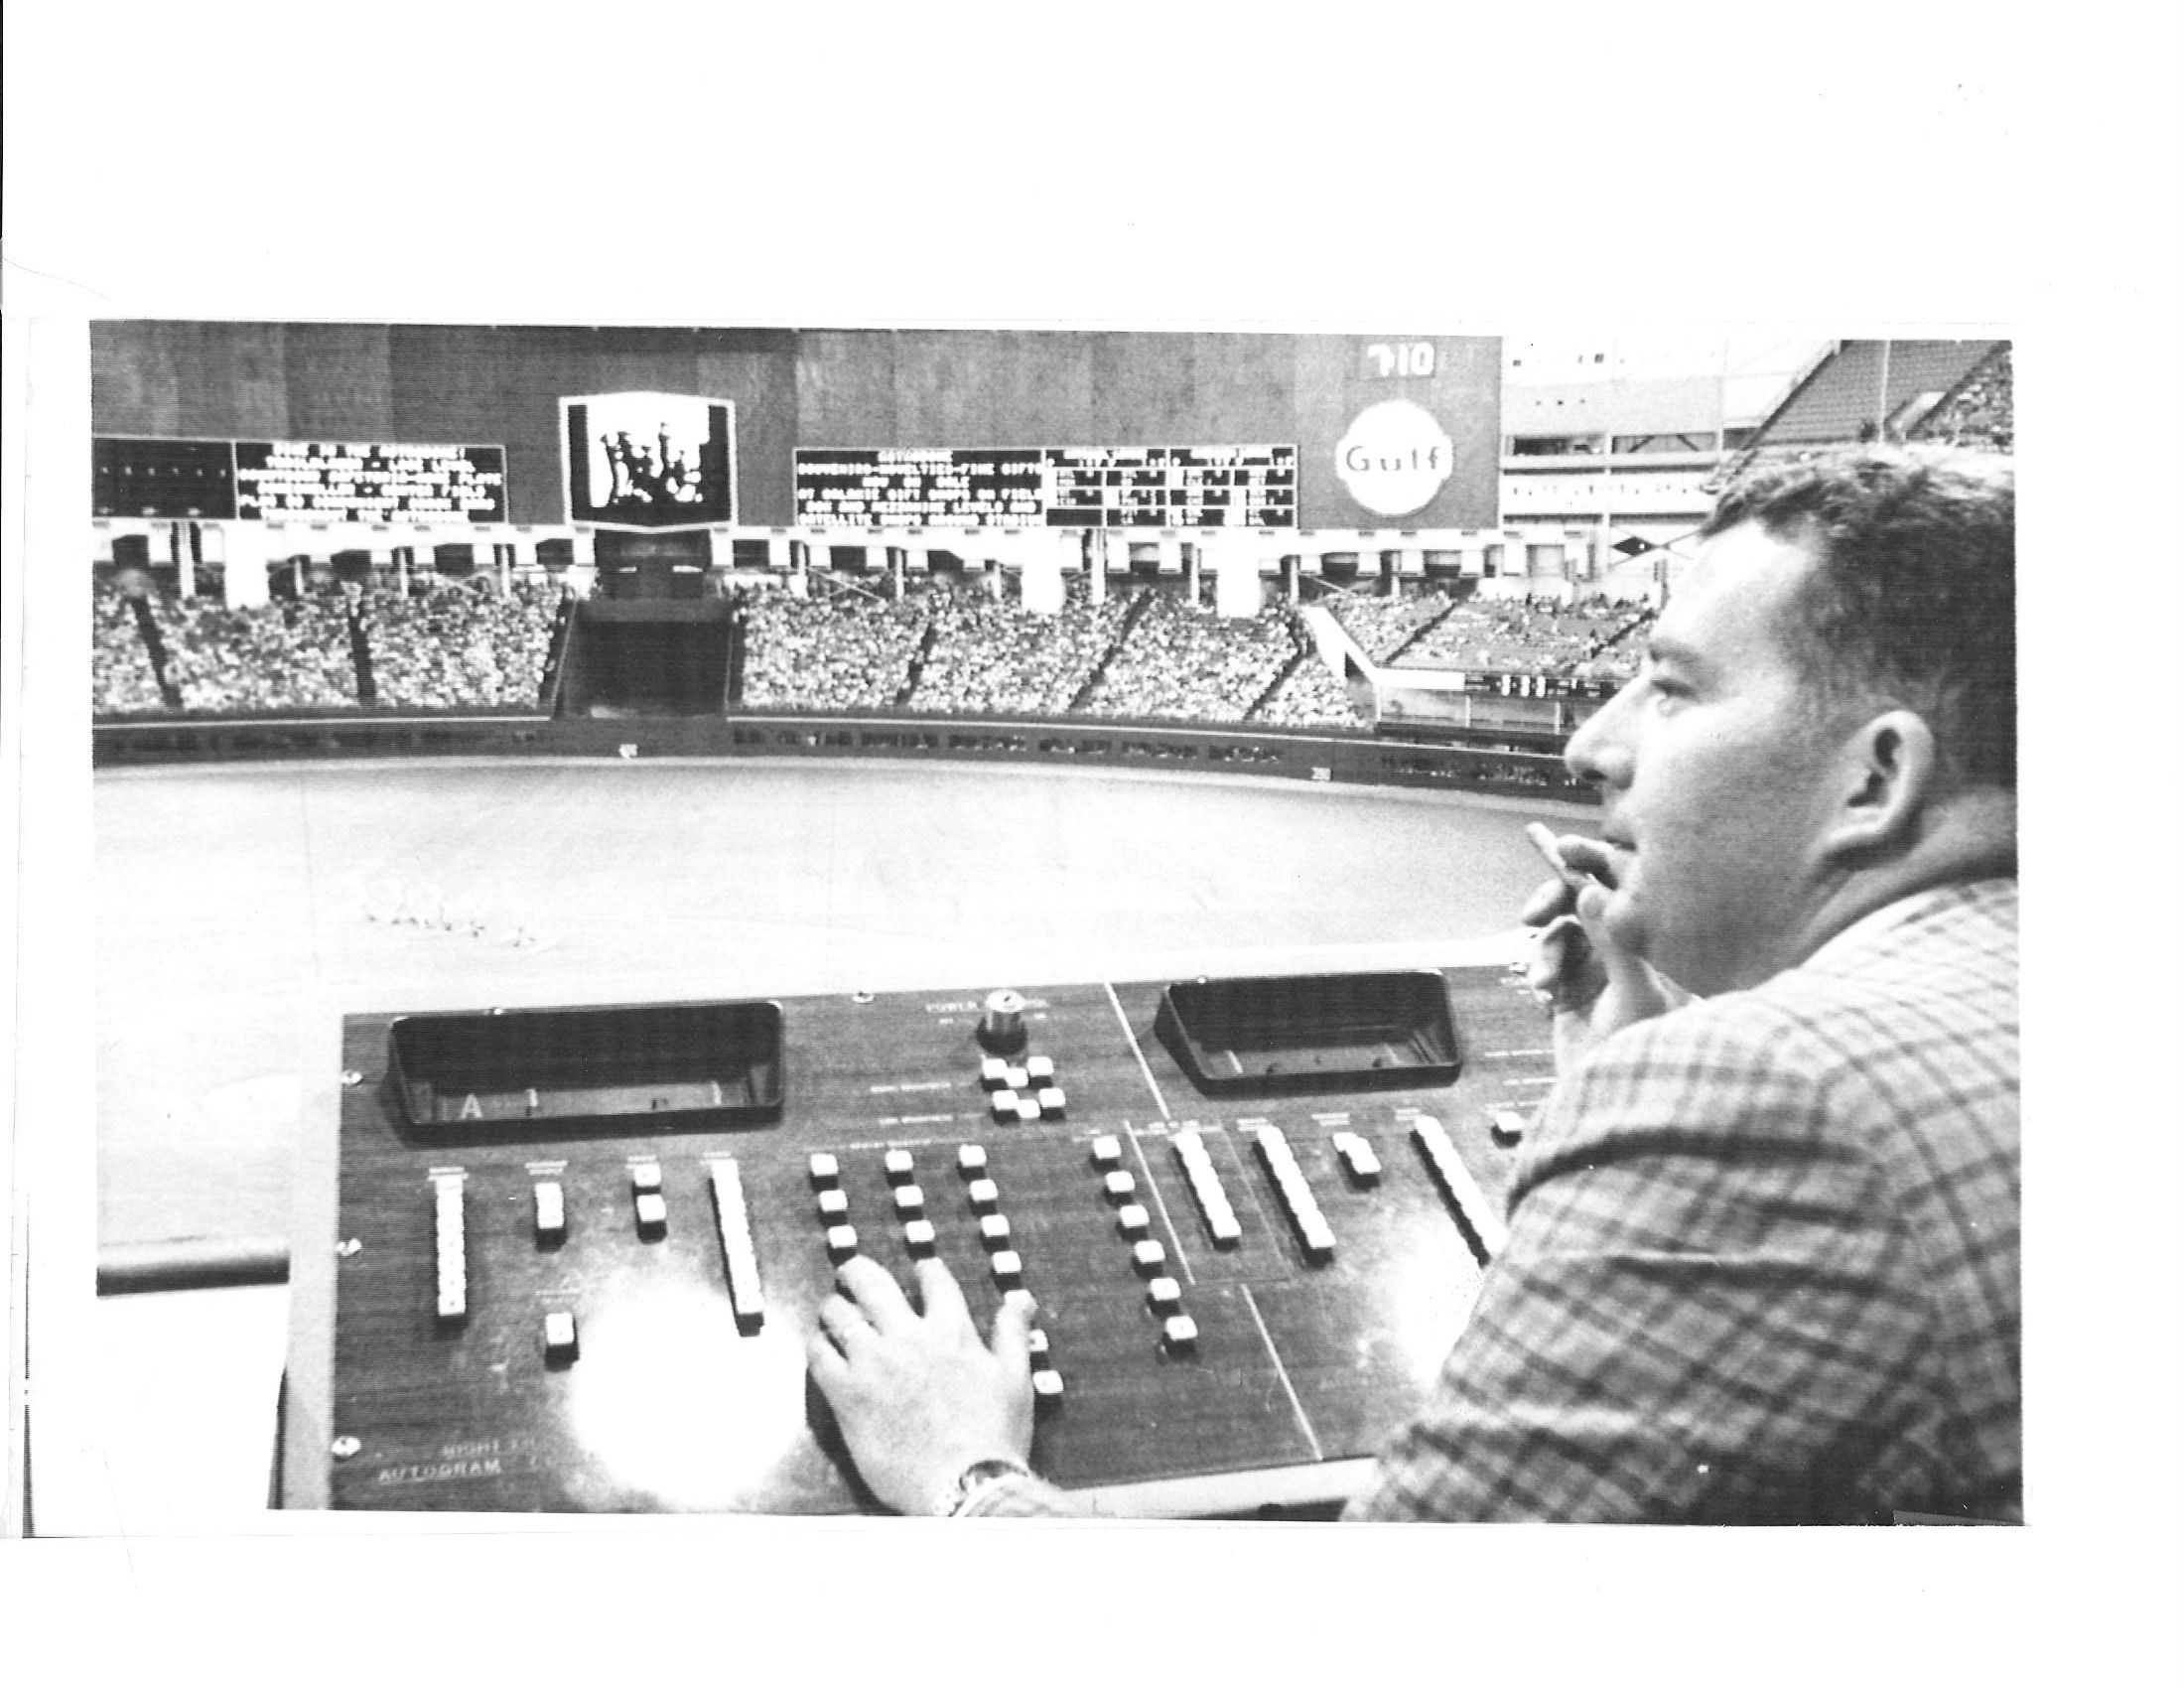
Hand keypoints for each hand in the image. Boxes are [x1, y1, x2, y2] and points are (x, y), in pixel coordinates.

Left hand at [806, 1254, 1035, 1514]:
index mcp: (951, 1330)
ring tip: (834, 1311)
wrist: (965, 1487)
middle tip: (852, 1272)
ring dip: (834, 1307)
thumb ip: (1013, 1334)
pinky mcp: (848, 1396)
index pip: (934, 1279)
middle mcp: (908, 1338)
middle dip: (858, 1270)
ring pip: (839, 1314)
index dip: (926, 1269)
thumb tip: (1020, 1299)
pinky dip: (817, 1345)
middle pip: (871, 1282)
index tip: (921, 1270)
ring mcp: (874, 1364)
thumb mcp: (1016, 1379)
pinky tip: (821, 1348)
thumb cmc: (994, 1438)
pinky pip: (819, 1356)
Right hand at [1521, 823, 1687, 1069]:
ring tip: (1541, 984)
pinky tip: (1543, 998)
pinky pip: (1545, 963)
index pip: (1618, 885)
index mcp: (1650, 937)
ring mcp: (1596, 968)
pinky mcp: (1571, 990)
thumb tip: (1588, 893)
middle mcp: (1623, 947)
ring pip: (1557, 933)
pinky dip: (1539, 974)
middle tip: (1530, 914)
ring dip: (1543, 954)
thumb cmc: (1648, 1050)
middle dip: (1551, 904)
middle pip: (1578, 902)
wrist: (1622, 1102)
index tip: (1555, 846)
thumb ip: (1614, 941)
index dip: (1588, 861)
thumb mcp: (1636, 992)